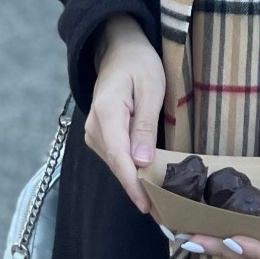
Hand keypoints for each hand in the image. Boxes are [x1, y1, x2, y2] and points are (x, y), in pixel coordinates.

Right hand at [84, 15, 164, 215]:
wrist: (120, 48)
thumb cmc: (140, 63)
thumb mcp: (151, 88)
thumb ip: (145, 125)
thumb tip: (141, 162)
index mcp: (107, 113)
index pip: (119, 158)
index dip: (133, 185)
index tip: (147, 206)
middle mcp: (94, 126)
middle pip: (117, 165)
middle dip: (139, 188)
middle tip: (166, 210)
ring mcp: (93, 131)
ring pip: (116, 164)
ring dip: (136, 180)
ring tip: (161, 198)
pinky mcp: (99, 134)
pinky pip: (116, 157)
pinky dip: (131, 169)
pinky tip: (149, 178)